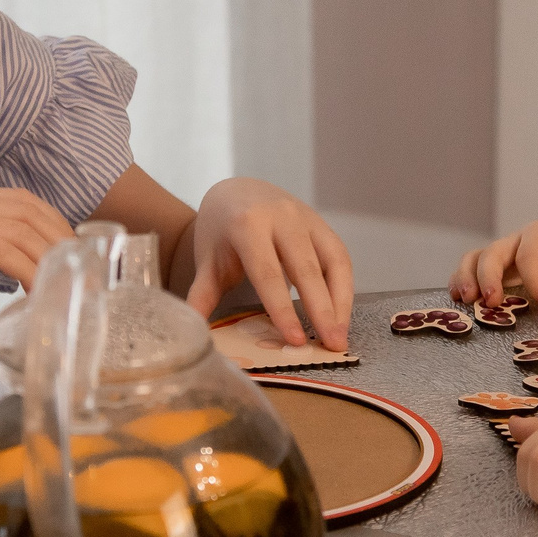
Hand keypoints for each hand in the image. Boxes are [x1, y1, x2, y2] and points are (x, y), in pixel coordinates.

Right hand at [0, 189, 73, 348]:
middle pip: (24, 207)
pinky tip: (36, 294)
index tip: (72, 254)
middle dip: (60, 237)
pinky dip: (27, 271)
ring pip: (17, 227)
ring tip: (66, 286)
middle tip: (81, 272)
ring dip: (50, 257)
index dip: (51, 223)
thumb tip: (4, 271)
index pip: (16, 199)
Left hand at [183, 179, 354, 351]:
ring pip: (332, 262)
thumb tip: (193, 332)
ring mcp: (306, 218)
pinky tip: (341, 315)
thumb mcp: (208, 259)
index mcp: (247, 225)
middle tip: (332, 346)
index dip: (283, 309)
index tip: (295, 340)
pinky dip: (344, 287)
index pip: (268, 273)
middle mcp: (282, 217)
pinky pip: (340, 257)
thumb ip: (203, 294)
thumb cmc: (221, 230)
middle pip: (306, 269)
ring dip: (340, 302)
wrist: (237, 191)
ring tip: (340, 336)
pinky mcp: (322, 224)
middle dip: (322, 310)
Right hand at [451, 222, 537, 312]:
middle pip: (494, 251)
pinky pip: (469, 268)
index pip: (530, 254)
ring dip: (467, 278)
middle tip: (492, 302)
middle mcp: (517, 240)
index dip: (534, 280)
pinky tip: (458, 298)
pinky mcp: (494, 267)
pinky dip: (460, 281)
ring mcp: (502, 253)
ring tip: (467, 300)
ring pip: (475, 257)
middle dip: (489, 276)